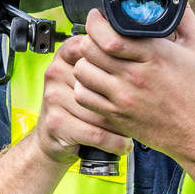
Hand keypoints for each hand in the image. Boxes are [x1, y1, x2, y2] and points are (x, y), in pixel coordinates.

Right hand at [30, 33, 133, 165]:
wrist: (52, 139)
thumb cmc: (77, 106)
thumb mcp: (88, 79)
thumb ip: (105, 62)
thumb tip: (142, 54)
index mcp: (66, 55)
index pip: (96, 49)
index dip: (119, 65)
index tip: (135, 78)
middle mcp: (56, 72)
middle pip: (103, 83)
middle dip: (125, 101)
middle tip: (140, 110)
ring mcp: (54, 97)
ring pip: (102, 111)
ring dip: (123, 126)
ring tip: (133, 129)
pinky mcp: (56, 123)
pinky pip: (96, 133)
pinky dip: (115, 142)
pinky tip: (123, 144)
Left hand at [71, 6, 194, 162]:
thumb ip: (183, 18)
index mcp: (155, 55)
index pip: (109, 35)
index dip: (96, 22)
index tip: (97, 17)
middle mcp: (136, 77)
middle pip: (90, 50)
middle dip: (88, 39)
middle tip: (95, 38)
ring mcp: (124, 98)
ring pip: (83, 72)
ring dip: (85, 62)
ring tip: (95, 61)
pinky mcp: (117, 116)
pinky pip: (84, 97)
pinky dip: (84, 87)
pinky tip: (96, 83)